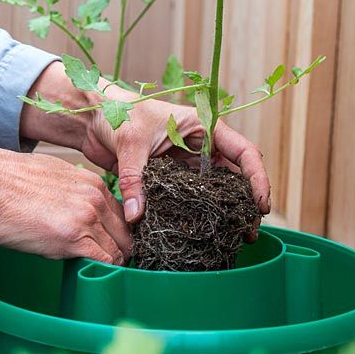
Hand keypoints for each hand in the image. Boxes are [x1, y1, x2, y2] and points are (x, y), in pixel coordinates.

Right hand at [0, 140, 130, 264]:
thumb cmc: (5, 183)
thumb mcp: (51, 176)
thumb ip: (72, 192)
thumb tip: (73, 209)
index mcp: (91, 183)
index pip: (121, 213)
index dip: (118, 232)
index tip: (113, 244)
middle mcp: (95, 198)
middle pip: (126, 232)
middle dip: (122, 249)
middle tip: (111, 264)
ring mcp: (87, 217)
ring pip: (118, 249)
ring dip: (113, 264)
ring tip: (102, 275)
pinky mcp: (74, 238)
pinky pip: (104, 262)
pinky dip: (103, 272)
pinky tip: (94, 277)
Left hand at [21, 62, 270, 228]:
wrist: (93, 117)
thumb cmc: (118, 114)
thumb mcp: (130, 144)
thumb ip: (135, 179)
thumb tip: (137, 215)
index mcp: (203, 127)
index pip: (243, 152)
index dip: (258, 178)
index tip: (261, 206)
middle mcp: (200, 146)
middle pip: (235, 176)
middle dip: (245, 203)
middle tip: (249, 233)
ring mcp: (186, 164)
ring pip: (215, 190)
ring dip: (224, 212)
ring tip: (232, 239)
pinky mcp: (170, 178)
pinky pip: (189, 198)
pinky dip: (197, 214)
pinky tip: (202, 233)